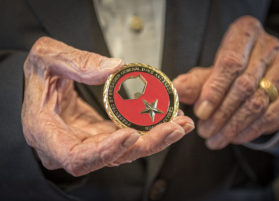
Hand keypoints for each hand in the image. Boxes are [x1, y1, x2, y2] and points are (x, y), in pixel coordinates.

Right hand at [22, 37, 193, 175]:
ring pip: (124, 150)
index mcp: (47, 132)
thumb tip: (114, 69)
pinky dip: (148, 130)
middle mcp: (69, 144)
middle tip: (175, 127)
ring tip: (181, 123)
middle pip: (111, 156)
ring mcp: (87, 142)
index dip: (105, 151)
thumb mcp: (47, 58)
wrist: (40, 81)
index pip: (77, 157)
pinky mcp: (100, 135)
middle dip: (146, 144)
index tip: (131, 135)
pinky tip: (168, 119)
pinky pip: (127, 137)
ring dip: (155, 138)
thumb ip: (76, 62)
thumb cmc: (37, 74)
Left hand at [173, 16, 278, 149]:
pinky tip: (236, 137)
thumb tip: (176, 89)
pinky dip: (253, 130)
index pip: (230, 63)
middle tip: (204, 132)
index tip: (200, 112)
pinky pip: (276, 114)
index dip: (214, 90)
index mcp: (245, 34)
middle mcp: (270, 47)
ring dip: (234, 126)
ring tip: (215, 139)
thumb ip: (195, 81)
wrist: (261, 69)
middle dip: (221, 114)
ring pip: (260, 103)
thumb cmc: (230, 69)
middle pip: (245, 85)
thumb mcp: (210, 71)